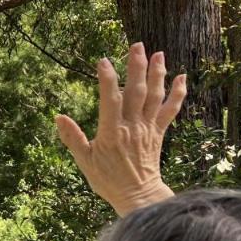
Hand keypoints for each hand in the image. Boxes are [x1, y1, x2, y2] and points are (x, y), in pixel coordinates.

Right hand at [54, 43, 184, 215]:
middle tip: (137, 46)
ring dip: (158, 74)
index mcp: (112, 132)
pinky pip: (170, 110)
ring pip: (155, 96)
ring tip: (158, 54)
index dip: (107, 78)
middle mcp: (132, 127)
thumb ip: (72, 137)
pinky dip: (178, 94)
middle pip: (137, 91)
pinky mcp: (158, 133)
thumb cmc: (107, 179)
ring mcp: (148, 128)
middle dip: (136, 67)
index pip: (110, 99)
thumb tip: (58, 117)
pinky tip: (181, 78)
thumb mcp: (84, 161)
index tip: (103, 61)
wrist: (137, 195)